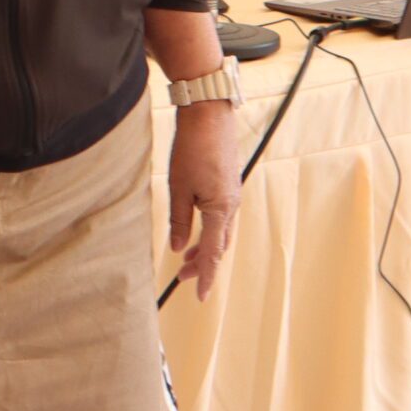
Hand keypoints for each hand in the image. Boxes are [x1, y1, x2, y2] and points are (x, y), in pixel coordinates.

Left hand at [166, 98, 240, 298]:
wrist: (209, 114)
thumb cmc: (193, 148)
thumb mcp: (179, 187)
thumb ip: (179, 220)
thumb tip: (178, 247)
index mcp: (221, 210)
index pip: (214, 253)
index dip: (206, 275)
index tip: (200, 296)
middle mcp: (231, 205)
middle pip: (219, 245)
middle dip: (203, 263)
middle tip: (183, 276)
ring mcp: (231, 194)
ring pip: (221, 231)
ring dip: (206, 246)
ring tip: (187, 257)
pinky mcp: (228, 184)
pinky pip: (221, 216)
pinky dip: (209, 229)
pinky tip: (196, 228)